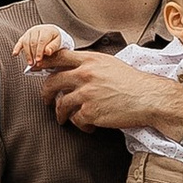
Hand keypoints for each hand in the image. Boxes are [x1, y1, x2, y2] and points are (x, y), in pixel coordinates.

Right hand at [12, 25, 73, 70]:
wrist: (50, 31)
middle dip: (33, 54)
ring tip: (30, 63)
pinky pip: (20, 42)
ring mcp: (29, 32)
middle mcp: (37, 30)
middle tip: (35, 63)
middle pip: (33, 42)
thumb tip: (47, 52)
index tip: (38, 60)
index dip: (39, 51)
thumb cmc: (54, 38)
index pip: (41, 41)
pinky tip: (15, 54)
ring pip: (26, 42)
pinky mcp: (25, 36)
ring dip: (27, 54)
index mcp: (46, 30)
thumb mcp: (57, 41)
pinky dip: (17, 48)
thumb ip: (53, 47)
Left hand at [44, 50, 182, 135]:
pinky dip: (80, 124)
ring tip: (64, 118)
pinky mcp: (90, 112)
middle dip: (45, 93)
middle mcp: (85, 75)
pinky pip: (75, 120)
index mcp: (90, 61)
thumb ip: (90, 65)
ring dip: (60, 113)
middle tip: (46, 100)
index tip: (34, 68)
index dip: (43, 62)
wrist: (149, 98)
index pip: (58, 57)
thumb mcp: (110, 65)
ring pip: (60, 105)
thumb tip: (73, 70)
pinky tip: (89, 125)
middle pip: (52, 82)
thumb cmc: (132, 82)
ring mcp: (86, 94)